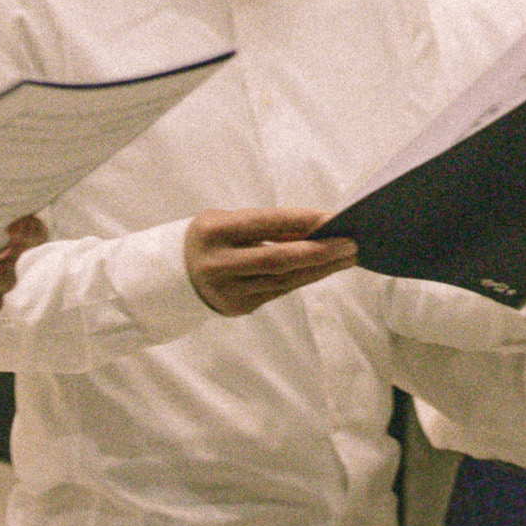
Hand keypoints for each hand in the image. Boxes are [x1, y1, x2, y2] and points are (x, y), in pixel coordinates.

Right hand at [184, 208, 357, 316]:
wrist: (174, 275)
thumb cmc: (211, 238)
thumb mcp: (228, 221)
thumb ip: (266, 226)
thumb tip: (316, 228)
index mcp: (213, 231)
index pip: (264, 224)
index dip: (300, 222)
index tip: (332, 218)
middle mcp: (219, 263)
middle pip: (278, 259)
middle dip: (319, 252)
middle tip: (351, 244)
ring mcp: (228, 290)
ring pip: (284, 280)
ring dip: (320, 268)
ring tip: (347, 256)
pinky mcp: (239, 307)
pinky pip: (279, 291)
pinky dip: (304, 278)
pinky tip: (325, 268)